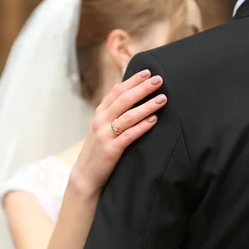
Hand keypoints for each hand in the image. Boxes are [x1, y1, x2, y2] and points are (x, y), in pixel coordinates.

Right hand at [69, 69, 166, 197]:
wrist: (85, 175)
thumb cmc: (97, 150)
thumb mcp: (100, 128)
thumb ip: (111, 113)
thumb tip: (127, 94)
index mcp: (99, 114)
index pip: (116, 91)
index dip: (132, 80)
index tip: (147, 72)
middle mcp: (101, 121)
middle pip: (124, 100)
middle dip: (142, 88)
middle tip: (159, 80)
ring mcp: (105, 135)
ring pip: (128, 116)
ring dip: (147, 106)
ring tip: (162, 99)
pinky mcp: (111, 149)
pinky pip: (129, 135)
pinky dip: (142, 126)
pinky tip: (154, 120)